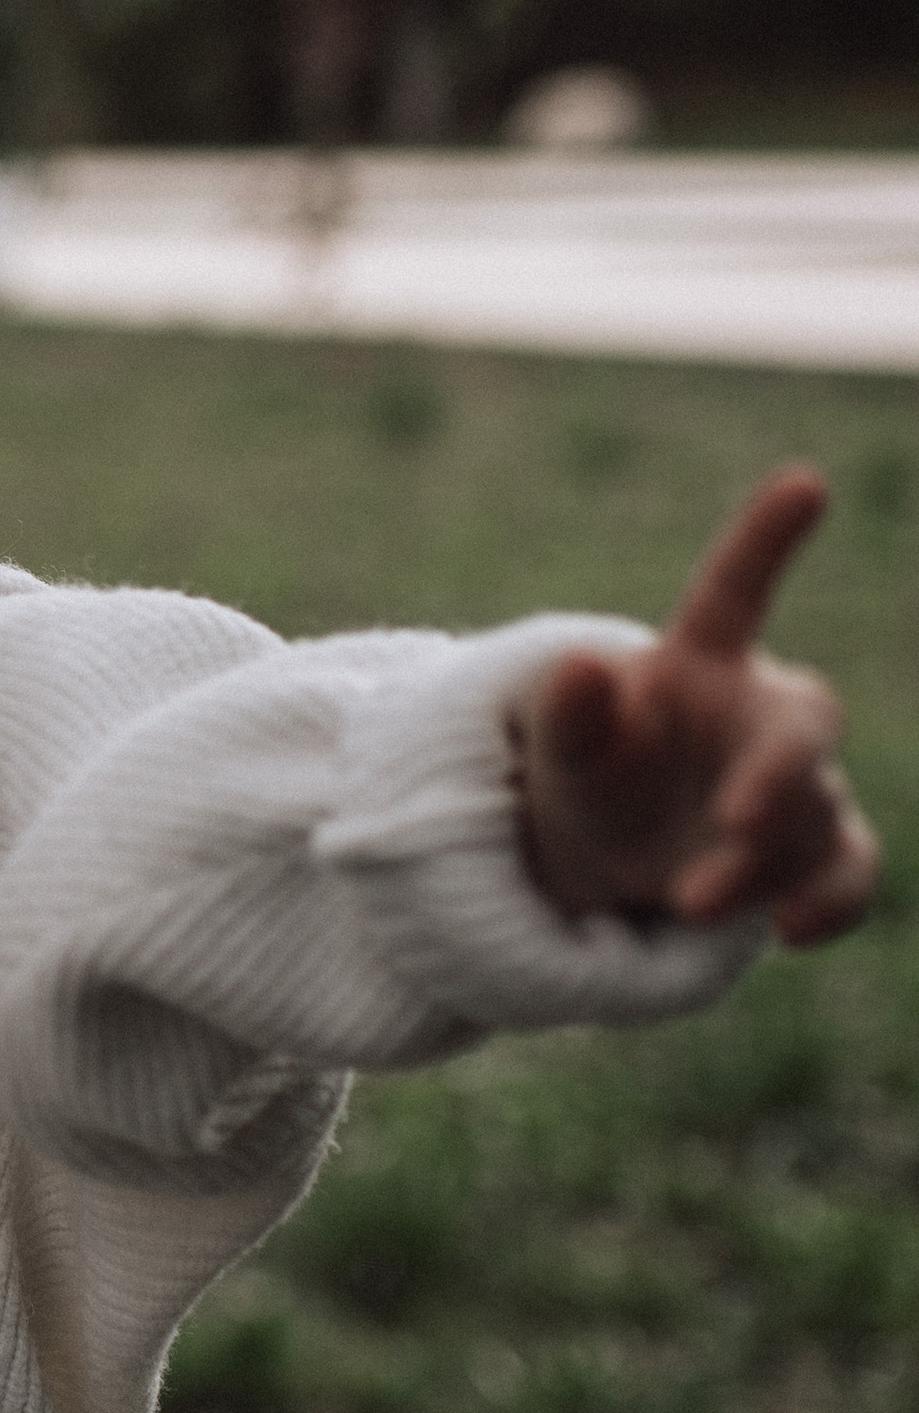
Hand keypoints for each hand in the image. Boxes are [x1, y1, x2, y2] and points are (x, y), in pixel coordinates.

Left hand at [516, 467, 877, 946]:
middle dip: (778, 771)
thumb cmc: (595, 775)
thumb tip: (580, 665)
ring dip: (761, 863)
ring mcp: (800, 789)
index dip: (766, 538)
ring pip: (816, 815)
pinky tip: (793, 932)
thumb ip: (571, 714)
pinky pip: (849, 872)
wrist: (613, 858)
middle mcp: (763, 717)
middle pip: (806, 720)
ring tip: (689, 901)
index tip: (806, 479)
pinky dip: (832, 902)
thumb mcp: (562, 752)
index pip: (735, 592)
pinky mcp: (812, 856)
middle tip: (735, 817)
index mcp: (701, 664)